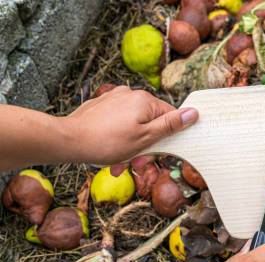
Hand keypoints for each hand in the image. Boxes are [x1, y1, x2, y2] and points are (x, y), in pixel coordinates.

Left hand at [62, 86, 197, 163]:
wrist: (69, 140)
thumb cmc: (108, 142)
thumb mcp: (146, 138)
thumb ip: (171, 125)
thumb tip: (194, 113)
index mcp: (145, 100)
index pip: (169, 117)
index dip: (167, 137)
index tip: (157, 152)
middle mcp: (131, 94)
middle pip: (150, 122)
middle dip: (145, 145)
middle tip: (134, 162)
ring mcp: (115, 98)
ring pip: (134, 124)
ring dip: (131, 145)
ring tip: (119, 161)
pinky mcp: (102, 106)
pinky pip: (118, 123)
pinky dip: (118, 137)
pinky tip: (110, 151)